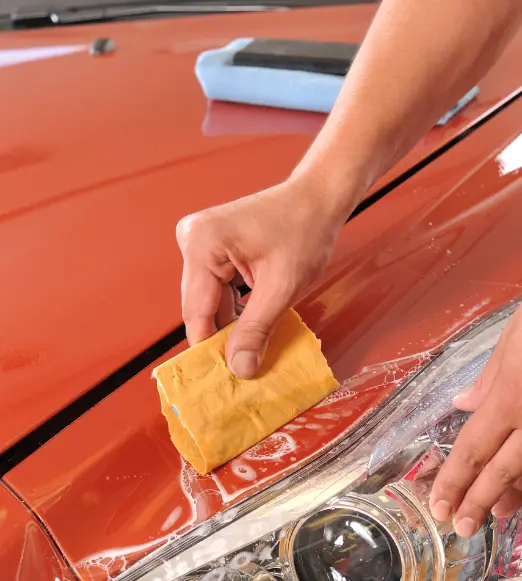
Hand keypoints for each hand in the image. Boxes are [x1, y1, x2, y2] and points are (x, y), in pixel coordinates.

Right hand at [176, 178, 348, 378]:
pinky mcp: (211, 246)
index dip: (210, 348)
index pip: (196, 311)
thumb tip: (239, 368)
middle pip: (200, 306)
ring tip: (255, 340)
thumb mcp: (282, 286)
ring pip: (209, 300)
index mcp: (202, 244)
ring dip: (232, 321)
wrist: (317, 199)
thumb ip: (256, 329)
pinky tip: (254, 317)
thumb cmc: (304, 230)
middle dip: (223, 335)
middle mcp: (192, 239)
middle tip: (245, 365)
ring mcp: (200, 241)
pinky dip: (235, 306)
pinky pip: (217, 287)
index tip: (223, 379)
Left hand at [430, 304, 521, 536]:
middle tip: (459, 526)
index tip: (438, 503)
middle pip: (505, 468)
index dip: (455, 478)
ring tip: (493, 514)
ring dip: (514, 494)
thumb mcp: (516, 335)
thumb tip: (463, 404)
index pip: (475, 446)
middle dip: (479, 500)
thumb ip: (491, 376)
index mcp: (514, 396)